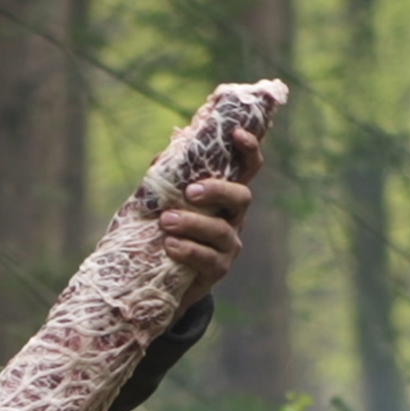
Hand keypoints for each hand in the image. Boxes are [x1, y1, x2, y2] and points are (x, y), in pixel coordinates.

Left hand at [161, 126, 261, 306]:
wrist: (161, 276)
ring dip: (193, 223)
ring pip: (222, 230)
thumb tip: (168, 149)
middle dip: (218, 191)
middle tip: (190, 192)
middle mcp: (234, 218)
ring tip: (165, 221)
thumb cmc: (166, 230)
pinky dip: (188, 250)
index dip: (248, 149)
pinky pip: (209, 259)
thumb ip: (168, 177)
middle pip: (242, 197)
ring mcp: (229, 245)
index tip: (237, 133)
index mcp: (224, 196)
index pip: (247, 168)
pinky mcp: (218, 269)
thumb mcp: (164, 200)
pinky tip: (170, 245)